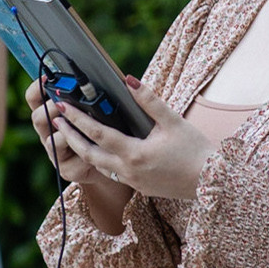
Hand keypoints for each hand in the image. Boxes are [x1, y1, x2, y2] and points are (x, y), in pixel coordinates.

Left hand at [29, 75, 211, 203]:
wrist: (213, 182)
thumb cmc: (196, 150)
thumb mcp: (173, 121)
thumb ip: (149, 100)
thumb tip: (129, 80)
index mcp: (135, 154)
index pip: (97, 134)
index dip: (77, 119)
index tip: (62, 107)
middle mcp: (128, 171)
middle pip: (88, 153)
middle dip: (69, 136)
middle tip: (55, 120)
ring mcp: (131, 182)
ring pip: (97, 165)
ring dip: (81, 149)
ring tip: (69, 133)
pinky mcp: (138, 187)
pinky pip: (111, 173)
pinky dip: (99, 160)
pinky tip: (96, 149)